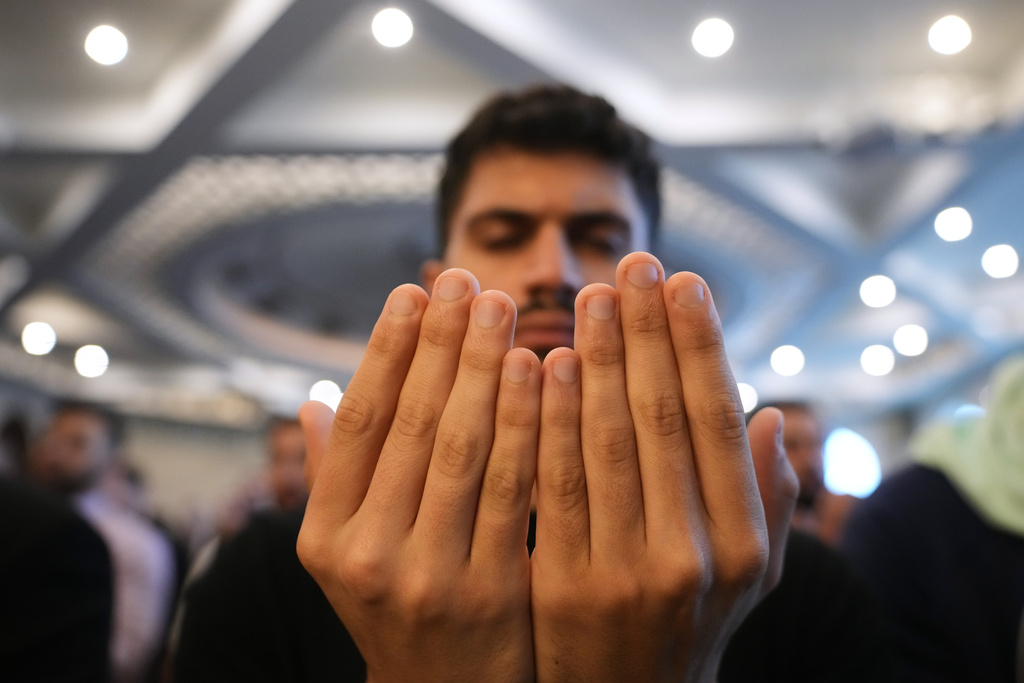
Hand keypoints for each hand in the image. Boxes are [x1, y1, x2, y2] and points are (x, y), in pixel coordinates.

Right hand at [297, 270, 538, 682]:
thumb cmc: (402, 605)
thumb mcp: (348, 553)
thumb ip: (333, 477)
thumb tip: (311, 399)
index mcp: (325, 535)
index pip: (359, 421)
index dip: (386, 350)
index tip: (413, 291)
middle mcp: (367, 555)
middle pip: (411, 423)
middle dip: (443, 343)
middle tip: (469, 279)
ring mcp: (427, 577)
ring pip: (463, 447)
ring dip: (485, 368)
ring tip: (505, 307)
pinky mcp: (491, 594)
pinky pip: (516, 490)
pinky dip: (530, 425)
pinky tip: (544, 371)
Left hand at [530, 253, 796, 682]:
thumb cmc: (689, 623)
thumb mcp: (752, 574)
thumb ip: (765, 498)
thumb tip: (768, 413)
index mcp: (746, 542)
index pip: (719, 420)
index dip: (700, 345)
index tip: (683, 280)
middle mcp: (695, 555)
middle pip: (664, 419)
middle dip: (646, 334)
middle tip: (632, 264)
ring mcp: (627, 574)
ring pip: (606, 444)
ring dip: (595, 362)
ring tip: (587, 297)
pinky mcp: (563, 587)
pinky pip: (550, 486)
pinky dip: (546, 421)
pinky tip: (538, 364)